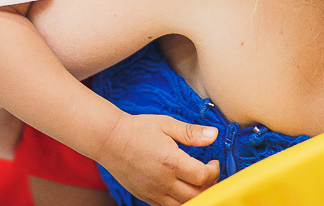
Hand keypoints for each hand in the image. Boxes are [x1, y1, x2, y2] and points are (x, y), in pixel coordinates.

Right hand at [96, 113, 220, 205]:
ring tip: (196, 182)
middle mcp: (163, 181)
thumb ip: (191, 132)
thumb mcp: (166, 124)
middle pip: (197, 194)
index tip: (213, 162)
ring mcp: (154, 192)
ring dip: (196, 196)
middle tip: (208, 173)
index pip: (202, 176)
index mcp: (170, 161)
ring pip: (184, 204)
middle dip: (209, 185)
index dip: (214, 171)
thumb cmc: (138, 129)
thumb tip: (214, 134)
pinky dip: (180, 201)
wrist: (109, 140)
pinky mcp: (146, 197)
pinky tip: (181, 188)